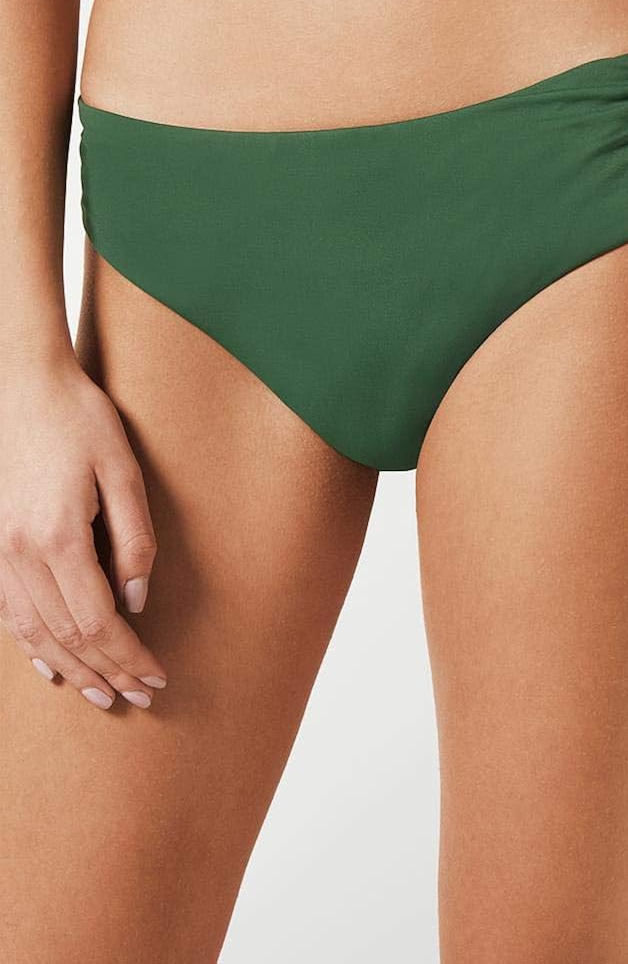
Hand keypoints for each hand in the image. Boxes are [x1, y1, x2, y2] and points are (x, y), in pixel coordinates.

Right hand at [0, 358, 165, 707]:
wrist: (21, 387)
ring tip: (102, 694)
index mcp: (58, 536)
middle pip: (66, 636)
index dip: (128, 657)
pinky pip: (7, 613)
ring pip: (33, 633)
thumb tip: (139, 600)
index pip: (98, 622)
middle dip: (106, 672)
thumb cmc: (80, 420)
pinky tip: (51, 666)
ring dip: (71, 668)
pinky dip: (31, 646)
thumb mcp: (123, 471)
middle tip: (140, 697)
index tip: (156, 676)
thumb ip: (135, 539)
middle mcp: (19, 553)